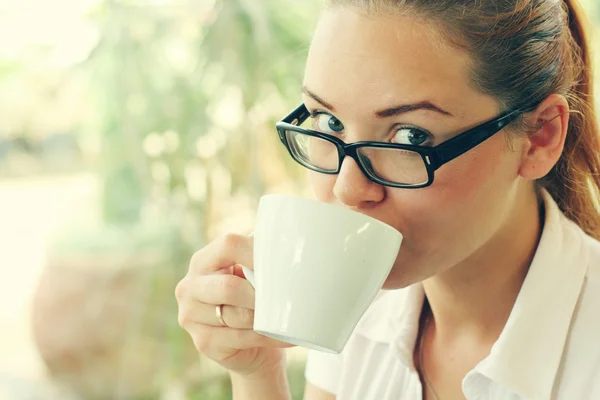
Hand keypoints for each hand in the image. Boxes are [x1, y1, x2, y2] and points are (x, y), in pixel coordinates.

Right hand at [175, 233, 293, 375]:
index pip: (228, 246)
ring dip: (264, 319)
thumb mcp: (251, 274)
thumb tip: (289, 249)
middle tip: (284, 298)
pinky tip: (280, 335)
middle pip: (229, 287)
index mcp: (203, 260)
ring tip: (286, 318)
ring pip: (236, 316)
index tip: (281, 262)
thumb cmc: (252, 299)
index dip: (256, 253)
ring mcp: (191, 315)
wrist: (248, 344)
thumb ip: (260, 261)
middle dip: (259, 296)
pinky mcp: (203, 341)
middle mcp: (189, 286)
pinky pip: (240, 338)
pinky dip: (264, 337)